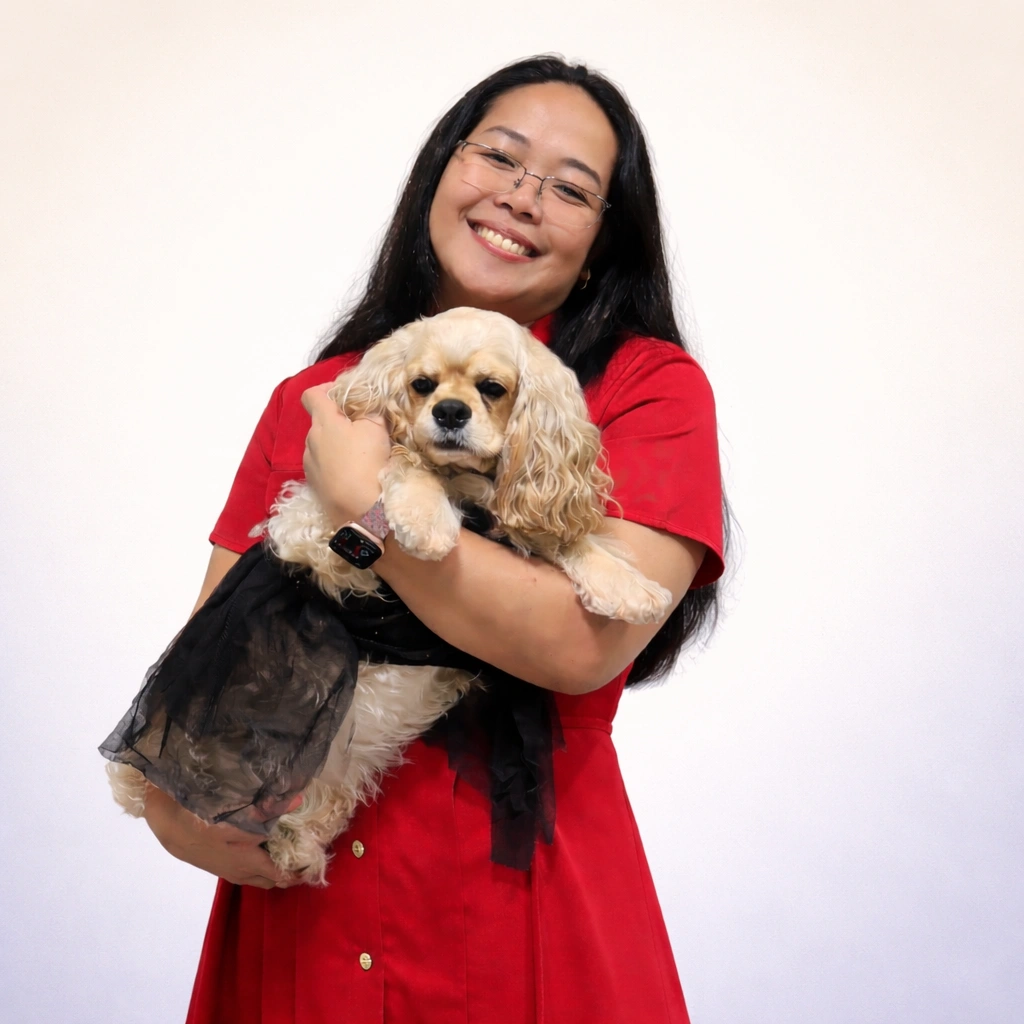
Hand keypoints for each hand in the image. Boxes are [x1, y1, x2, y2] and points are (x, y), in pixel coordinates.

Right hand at [142, 784, 298, 888]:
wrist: (173, 830)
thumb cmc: (207, 823)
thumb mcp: (238, 815)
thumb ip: (269, 810)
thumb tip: (298, 802)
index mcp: (250, 863)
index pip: (282, 875)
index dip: (300, 872)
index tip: (316, 863)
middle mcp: (242, 873)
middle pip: (271, 881)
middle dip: (289, 873)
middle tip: (304, 858)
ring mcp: (230, 872)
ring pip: (258, 878)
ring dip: (273, 870)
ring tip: (288, 852)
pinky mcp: (222, 867)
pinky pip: (248, 873)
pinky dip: (260, 866)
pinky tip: (263, 848)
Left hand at [301, 383, 391, 526]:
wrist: (362, 510)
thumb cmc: (369, 462)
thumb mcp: (377, 429)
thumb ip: (370, 413)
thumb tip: (366, 410)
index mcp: (323, 421)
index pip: (312, 395)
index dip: (326, 389)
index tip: (345, 395)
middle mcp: (310, 440)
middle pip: (321, 422)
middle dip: (338, 422)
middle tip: (363, 429)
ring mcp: (309, 465)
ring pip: (322, 445)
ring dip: (337, 445)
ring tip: (360, 457)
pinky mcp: (314, 485)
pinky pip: (323, 466)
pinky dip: (335, 465)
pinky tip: (353, 475)